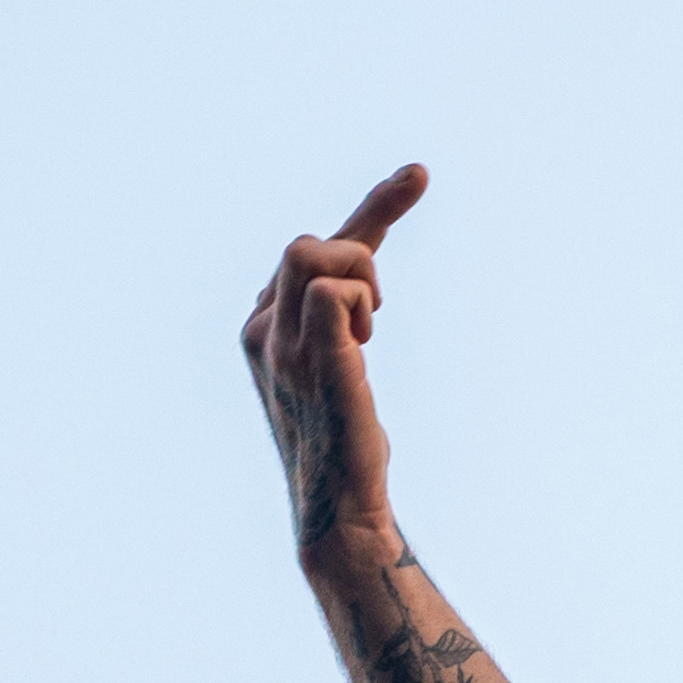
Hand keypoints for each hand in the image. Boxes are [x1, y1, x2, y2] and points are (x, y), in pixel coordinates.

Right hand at [246, 163, 423, 553]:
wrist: (338, 508)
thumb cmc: (344, 439)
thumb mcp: (333, 367)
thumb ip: (336, 322)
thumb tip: (356, 285)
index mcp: (261, 326)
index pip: (311, 250)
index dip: (374, 209)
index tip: (420, 175)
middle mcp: (261, 329)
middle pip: (308, 244)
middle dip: (363, 254)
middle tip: (378, 314)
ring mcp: (283, 347)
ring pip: (316, 253)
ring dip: (361, 280)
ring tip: (368, 334)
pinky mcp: (316, 364)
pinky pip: (333, 294)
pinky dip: (360, 302)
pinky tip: (365, 343)